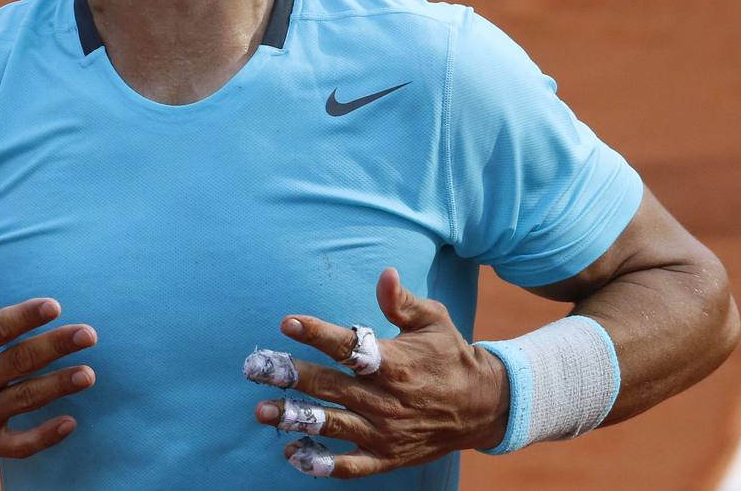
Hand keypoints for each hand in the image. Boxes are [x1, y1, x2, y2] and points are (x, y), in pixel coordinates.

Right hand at [0, 281, 97, 458]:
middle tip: (88, 334)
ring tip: (88, 374)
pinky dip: (43, 438)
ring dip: (57, 387)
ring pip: (22, 400)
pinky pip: (16, 446)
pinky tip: (70, 423)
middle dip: (55, 347)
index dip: (25, 317)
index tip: (54, 306)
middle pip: (17, 362)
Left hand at [254, 267, 507, 478]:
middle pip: (330, 387)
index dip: (318, 334)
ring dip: (295, 418)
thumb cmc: (450, 354)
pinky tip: (292, 453)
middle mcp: (386, 400)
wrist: (485, 406)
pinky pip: (350, 466)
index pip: (350, 347)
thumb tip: (384, 273)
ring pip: (332, 426)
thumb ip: (402, 301)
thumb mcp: (433, 320)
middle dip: (290, 375)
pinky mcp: (386, 457)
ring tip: (262, 411)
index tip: (288, 323)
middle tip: (255, 367)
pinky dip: (321, 463)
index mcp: (395, 363)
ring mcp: (385, 432)